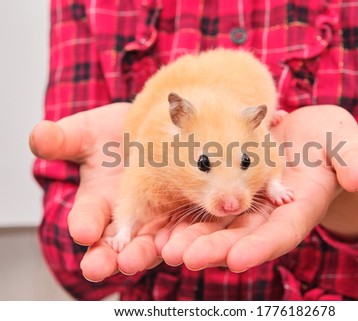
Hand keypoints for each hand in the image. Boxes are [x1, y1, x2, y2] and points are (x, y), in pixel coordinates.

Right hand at [29, 103, 162, 280]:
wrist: (149, 131)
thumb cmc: (112, 137)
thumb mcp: (86, 134)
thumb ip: (64, 139)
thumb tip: (39, 135)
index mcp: (96, 204)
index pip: (86, 219)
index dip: (83, 224)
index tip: (83, 230)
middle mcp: (123, 218)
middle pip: (115, 245)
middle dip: (109, 257)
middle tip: (108, 266)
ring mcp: (152, 220)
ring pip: (148, 244)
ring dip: (144, 254)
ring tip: (141, 260)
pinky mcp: (178, 216)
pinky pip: (179, 233)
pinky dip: (179, 241)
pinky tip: (180, 245)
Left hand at [157, 105, 357, 271]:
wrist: (303, 134)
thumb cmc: (330, 139)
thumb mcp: (346, 144)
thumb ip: (353, 159)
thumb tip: (356, 177)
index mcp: (299, 208)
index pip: (282, 234)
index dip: (261, 247)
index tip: (238, 259)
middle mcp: (269, 214)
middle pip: (242, 238)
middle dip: (214, 248)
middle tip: (185, 257)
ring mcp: (248, 204)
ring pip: (218, 227)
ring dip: (192, 238)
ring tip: (165, 247)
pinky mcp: (230, 191)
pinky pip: (206, 206)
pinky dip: (185, 217)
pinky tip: (162, 225)